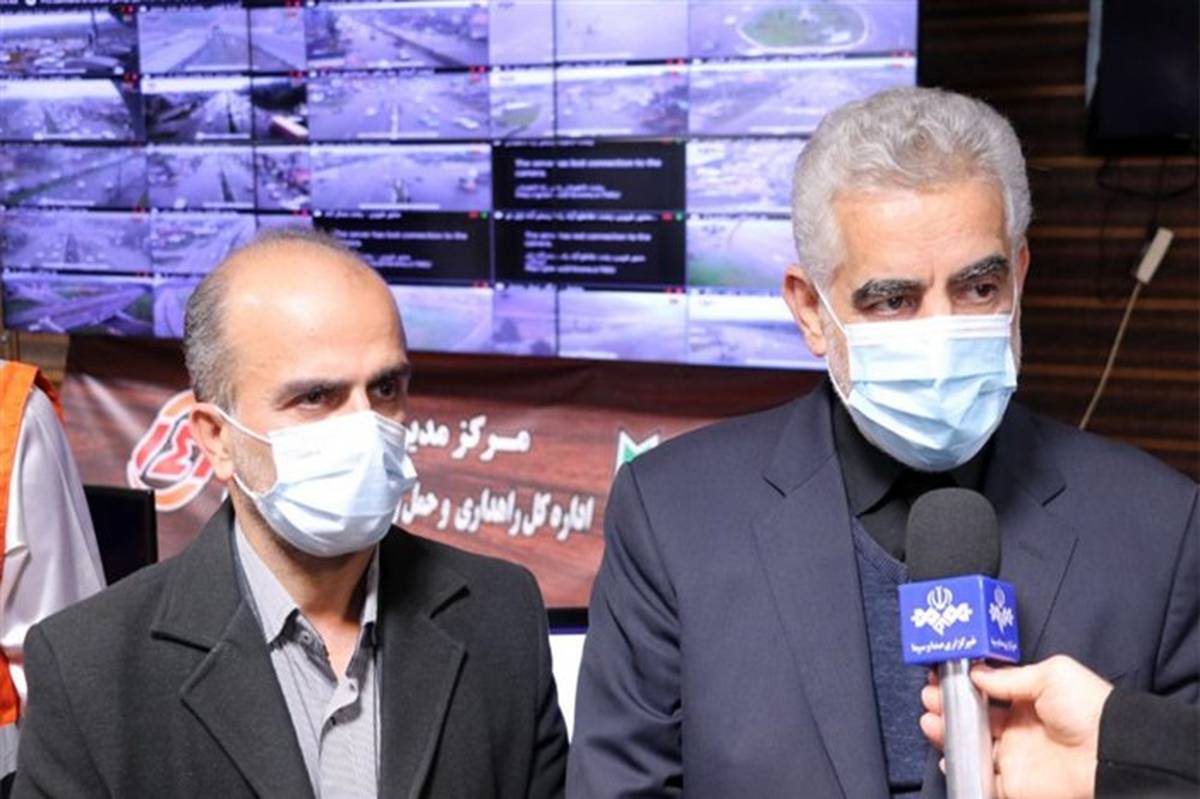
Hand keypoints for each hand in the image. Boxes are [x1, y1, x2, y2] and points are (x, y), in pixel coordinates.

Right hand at [919, 655, 1112, 798]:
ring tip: (929, 720)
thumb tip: (977, 674)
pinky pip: (983, 781)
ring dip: (947, 735)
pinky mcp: (1014, 784)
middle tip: (929, 697)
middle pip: (974, 720)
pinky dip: (962, 772)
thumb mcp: (1052, 674)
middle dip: (948, 707)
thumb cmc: (1088, 707)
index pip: (986, 692)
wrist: (1110, 753)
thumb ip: (1011, 677)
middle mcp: (1018, 729)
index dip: (962, 685)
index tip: (940, 676)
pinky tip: (946, 757)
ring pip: (972, 747)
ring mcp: (1015, 757)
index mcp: (1027, 701)